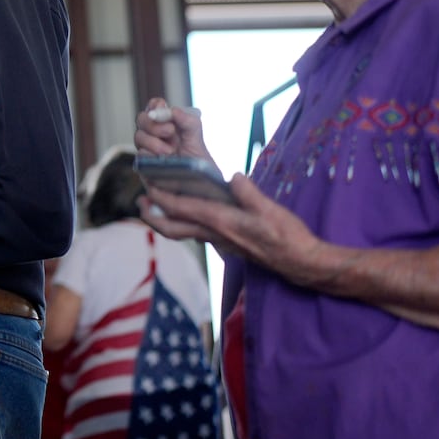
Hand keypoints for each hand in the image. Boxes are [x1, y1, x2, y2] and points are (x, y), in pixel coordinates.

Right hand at [134, 97, 212, 162]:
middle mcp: (155, 134)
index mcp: (166, 123)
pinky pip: (140, 155)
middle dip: (154, 124)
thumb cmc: (198, 159)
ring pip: (138, 136)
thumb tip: (172, 110)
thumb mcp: (197, 135)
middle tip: (170, 131)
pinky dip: (152, 156)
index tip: (162, 106)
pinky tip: (163, 160)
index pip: (154, 106)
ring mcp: (148, 149)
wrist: (200, 183)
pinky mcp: (145, 164)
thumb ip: (187, 119)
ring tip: (170, 152)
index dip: (155, 105)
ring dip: (154, 143)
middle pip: (141, 119)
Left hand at [140, 173, 338, 285]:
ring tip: (154, 206)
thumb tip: (233, 176)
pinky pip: (195, 232)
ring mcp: (219, 240)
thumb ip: (249, 193)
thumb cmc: (287, 237)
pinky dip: (182, 222)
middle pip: (171, 228)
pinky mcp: (226, 242)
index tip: (146, 184)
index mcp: (221, 222)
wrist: (299, 262)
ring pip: (181, 232)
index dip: (160, 197)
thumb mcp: (271, 210)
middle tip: (139, 202)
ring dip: (164, 220)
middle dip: (151, 216)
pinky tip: (186, 211)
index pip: (181, 209)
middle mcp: (214, 233)